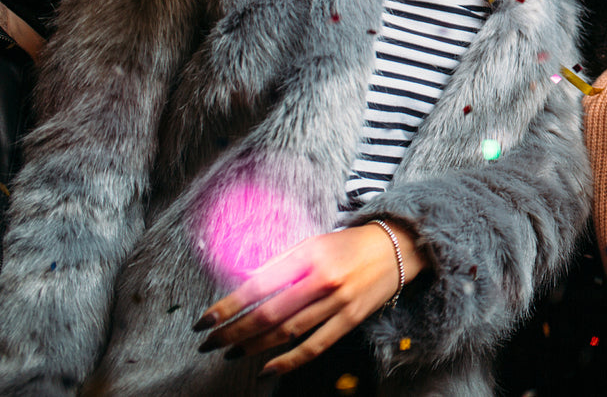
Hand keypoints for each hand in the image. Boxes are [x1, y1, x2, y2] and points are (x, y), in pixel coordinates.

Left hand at [192, 222, 426, 375]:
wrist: (397, 247)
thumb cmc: (348, 244)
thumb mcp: (312, 244)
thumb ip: (279, 264)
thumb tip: (243, 285)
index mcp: (308, 255)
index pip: (257, 285)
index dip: (227, 306)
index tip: (205, 320)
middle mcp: (321, 279)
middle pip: (267, 314)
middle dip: (233, 332)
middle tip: (210, 342)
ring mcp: (337, 302)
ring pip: (286, 333)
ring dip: (252, 347)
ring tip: (231, 352)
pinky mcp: (350, 319)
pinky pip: (314, 346)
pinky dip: (288, 361)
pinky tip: (267, 369)